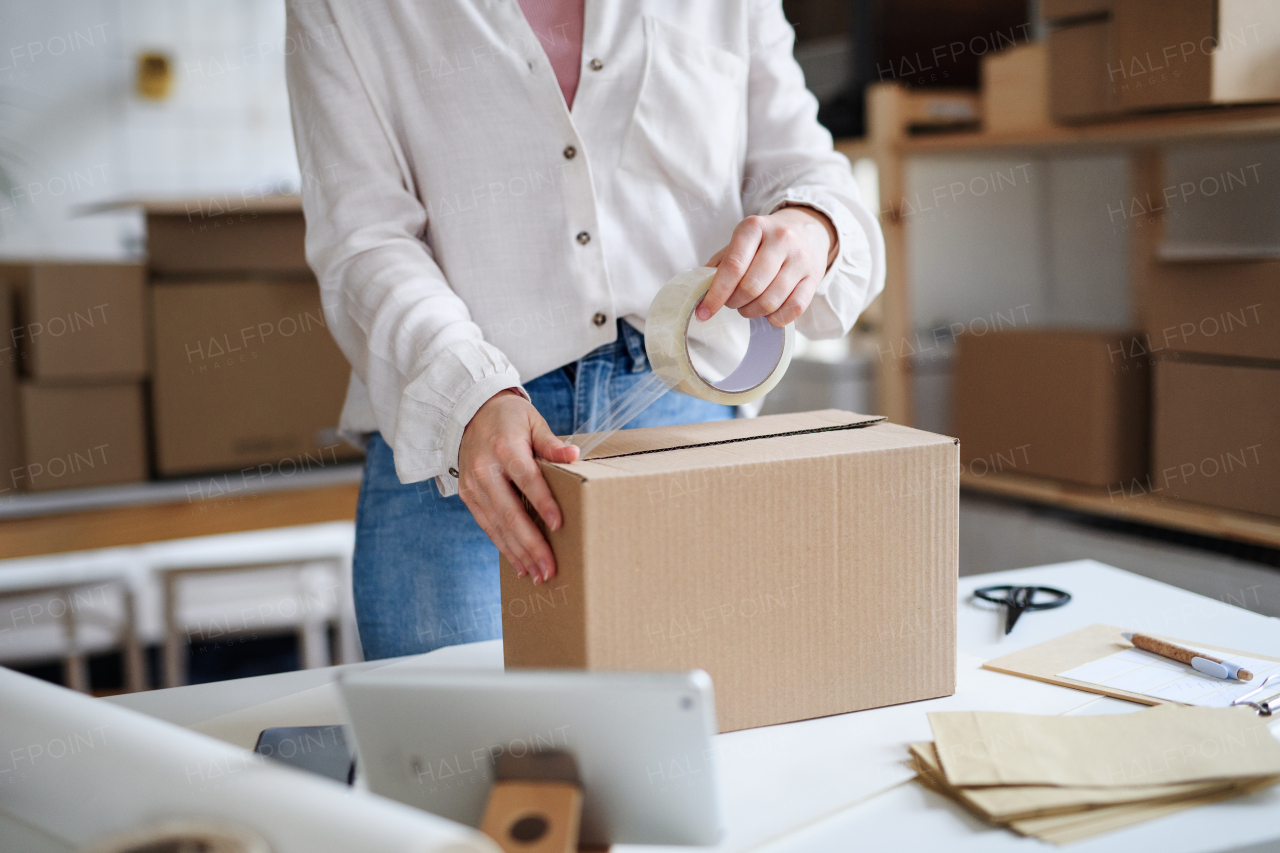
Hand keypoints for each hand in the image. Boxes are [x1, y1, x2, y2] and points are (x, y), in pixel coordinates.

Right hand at [458, 389, 578, 584]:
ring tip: (538, 575)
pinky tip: (520, 565)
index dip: (542, 502)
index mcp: (505, 447)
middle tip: (549, 568)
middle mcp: (484, 469)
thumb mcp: (533, 422)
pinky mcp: (467, 496)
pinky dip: (504, 547)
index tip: (559, 525)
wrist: (468, 413)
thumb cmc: (509, 419)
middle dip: (531, 543)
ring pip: (497, 525)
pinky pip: (487, 526)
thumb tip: (574, 455)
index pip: (526, 478)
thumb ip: (551, 443)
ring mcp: (473, 485)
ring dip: (518, 553)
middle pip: (509, 511)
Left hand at [697, 205, 836, 326]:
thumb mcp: (740, 242)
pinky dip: (776, 319)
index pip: (733, 266)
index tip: (704, 312)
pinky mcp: (814, 277)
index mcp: (754, 227)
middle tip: (732, 302)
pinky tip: (768, 313)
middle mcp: (781, 239)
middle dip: (735, 303)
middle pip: (751, 287)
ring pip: (771, 301)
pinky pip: (794, 309)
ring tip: (748, 306)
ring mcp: (800, 258)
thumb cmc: (764, 243)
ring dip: (753, 312)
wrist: (807, 232)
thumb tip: (700, 292)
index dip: (716, 294)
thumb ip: (719, 264)